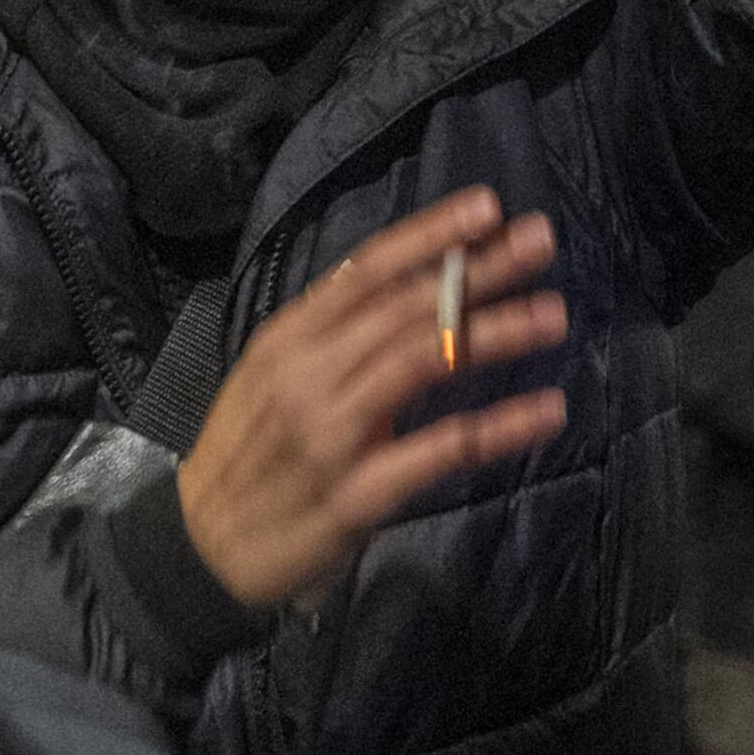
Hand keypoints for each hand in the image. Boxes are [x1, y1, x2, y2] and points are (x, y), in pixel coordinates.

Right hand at [177, 186, 567, 607]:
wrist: (200, 548)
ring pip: (425, 362)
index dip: (429, 234)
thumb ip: (335, 333)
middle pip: (406, 308)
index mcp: (290, 337)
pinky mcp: (359, 494)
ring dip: (495, 333)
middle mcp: (311, 373)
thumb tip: (415, 283)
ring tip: (553, 314)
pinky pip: (441, 449)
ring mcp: (334, 433)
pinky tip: (546, 409)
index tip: (487, 206)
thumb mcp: (273, 373)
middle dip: (478, 270)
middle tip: (541, 241)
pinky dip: (500, 426)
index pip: (368, 268)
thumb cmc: (249, 449)